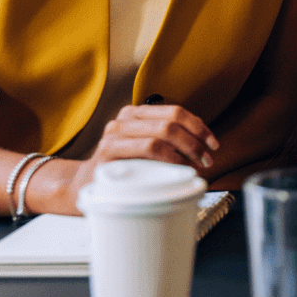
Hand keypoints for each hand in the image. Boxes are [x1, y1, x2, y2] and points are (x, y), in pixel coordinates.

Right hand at [61, 105, 219, 206]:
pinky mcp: (108, 151)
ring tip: (196, 164)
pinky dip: (169, 157)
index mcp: (137, 114)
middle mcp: (125, 118)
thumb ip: (166, 141)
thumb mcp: (144, 148)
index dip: (199, 127)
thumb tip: (204, 146)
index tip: (213, 144)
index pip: (176, 112)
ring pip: (162, 132)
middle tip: (207, 159)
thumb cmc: (122, 168)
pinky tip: (178, 167)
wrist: (84, 185)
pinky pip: (149, 148)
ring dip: (186, 149)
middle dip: (196, 140)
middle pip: (172, 120)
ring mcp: (115, 133)